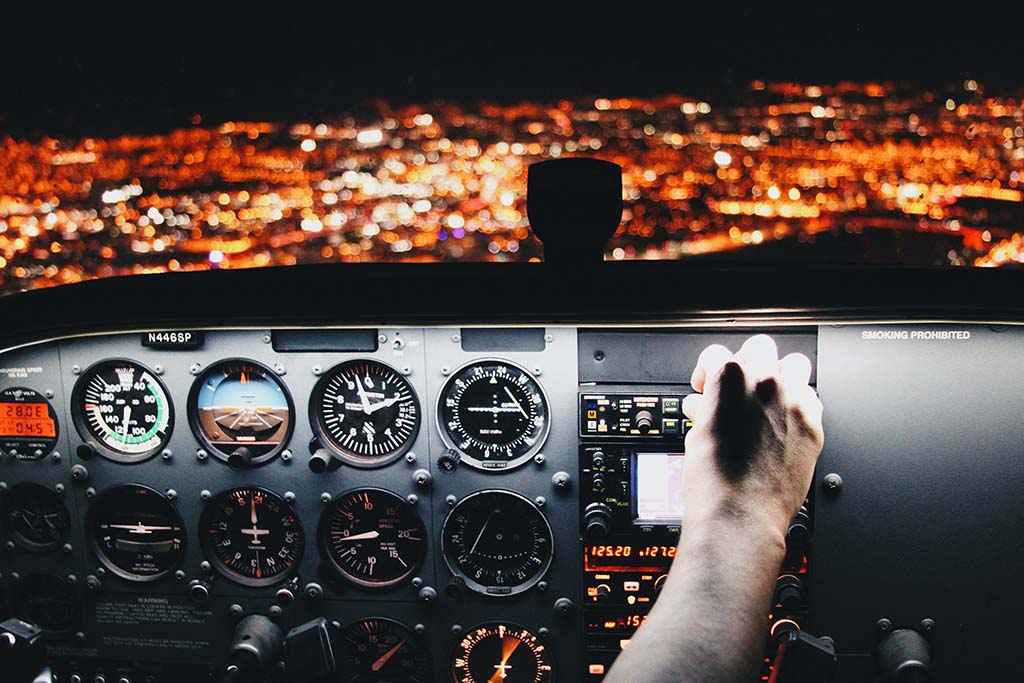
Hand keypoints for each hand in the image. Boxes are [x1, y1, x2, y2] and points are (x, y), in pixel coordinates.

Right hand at [681, 335, 823, 538]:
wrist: (740, 516)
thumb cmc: (714, 482)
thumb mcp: (696, 435)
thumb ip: (706, 409)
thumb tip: (705, 406)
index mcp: (728, 378)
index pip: (716, 354)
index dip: (706, 370)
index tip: (706, 385)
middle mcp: (764, 382)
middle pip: (759, 347)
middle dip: (746, 363)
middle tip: (738, 386)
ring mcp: (792, 401)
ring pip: (795, 364)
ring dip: (779, 375)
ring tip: (766, 397)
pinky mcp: (813, 425)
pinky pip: (811, 398)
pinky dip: (797, 404)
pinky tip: (783, 422)